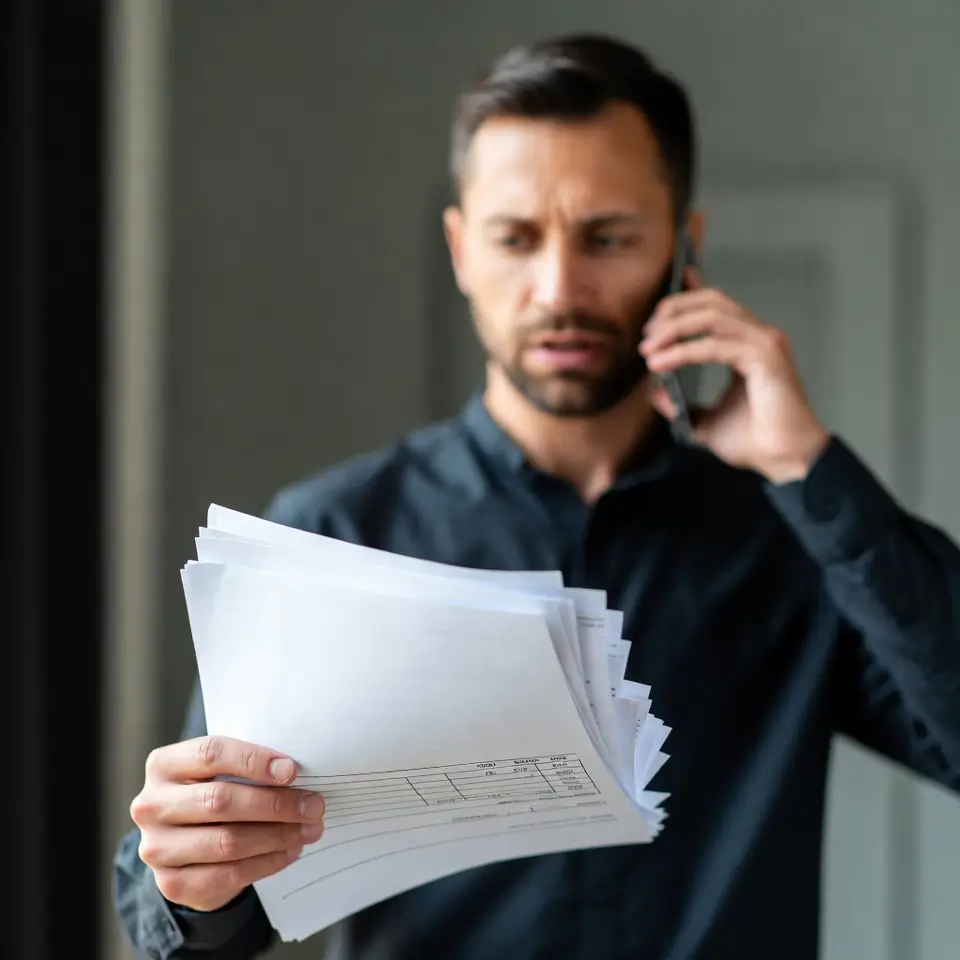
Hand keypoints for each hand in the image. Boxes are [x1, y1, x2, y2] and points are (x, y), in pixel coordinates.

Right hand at [131, 736, 325, 911]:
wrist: (185, 844)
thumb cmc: (214, 792)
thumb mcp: (222, 771)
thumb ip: (248, 766)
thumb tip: (296, 772)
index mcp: (163, 764)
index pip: (210, 753)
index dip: (254, 761)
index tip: (292, 770)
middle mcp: (152, 805)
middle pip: (220, 800)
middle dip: (275, 804)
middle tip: (314, 805)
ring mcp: (157, 847)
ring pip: (227, 841)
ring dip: (278, 835)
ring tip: (309, 829)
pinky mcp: (171, 883)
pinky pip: (227, 874)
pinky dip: (267, 862)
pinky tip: (290, 851)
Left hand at [639, 268, 829, 482]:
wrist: (785, 461)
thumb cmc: (754, 442)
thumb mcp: (704, 421)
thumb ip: (679, 404)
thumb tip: (653, 392)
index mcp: (748, 344)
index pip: (715, 306)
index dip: (686, 296)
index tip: (654, 312)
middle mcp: (758, 336)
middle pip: (711, 301)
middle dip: (673, 310)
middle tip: (646, 335)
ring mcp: (764, 343)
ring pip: (712, 316)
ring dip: (674, 328)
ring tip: (648, 348)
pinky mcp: (765, 357)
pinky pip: (715, 345)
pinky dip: (683, 351)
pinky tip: (661, 363)